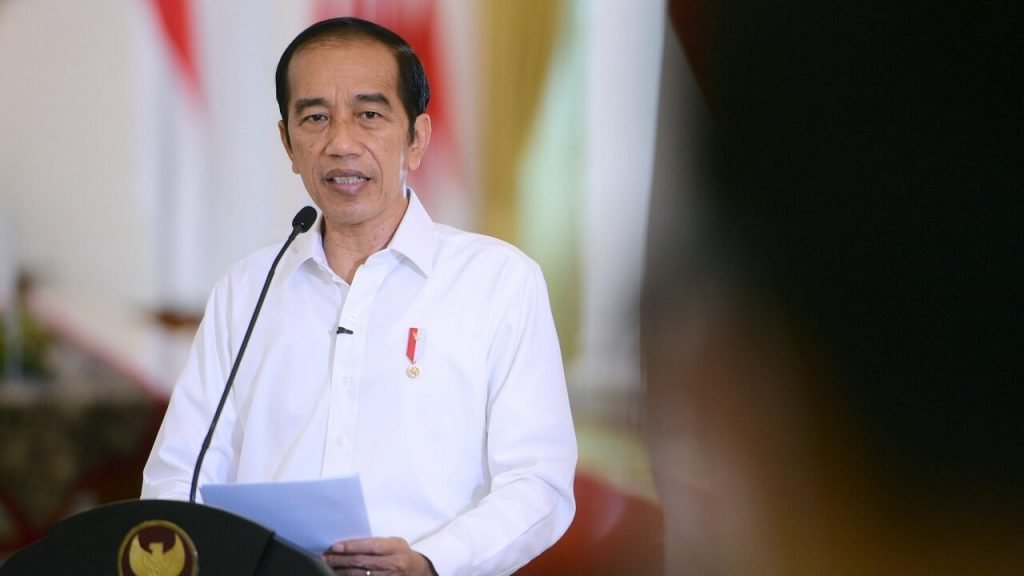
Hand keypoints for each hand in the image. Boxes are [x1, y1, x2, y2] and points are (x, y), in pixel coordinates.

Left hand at [322, 537, 436, 575]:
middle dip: (340, 559)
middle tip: (324, 556)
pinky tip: (337, 574)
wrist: (416, 572)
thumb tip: (350, 542)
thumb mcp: (394, 542)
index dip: (352, 546)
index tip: (335, 546)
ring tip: (326, 565)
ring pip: (358, 575)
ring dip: (340, 570)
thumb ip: (376, 542)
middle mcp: (391, 564)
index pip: (371, 547)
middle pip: (361, 562)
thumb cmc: (401, 553)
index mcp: (395, 549)